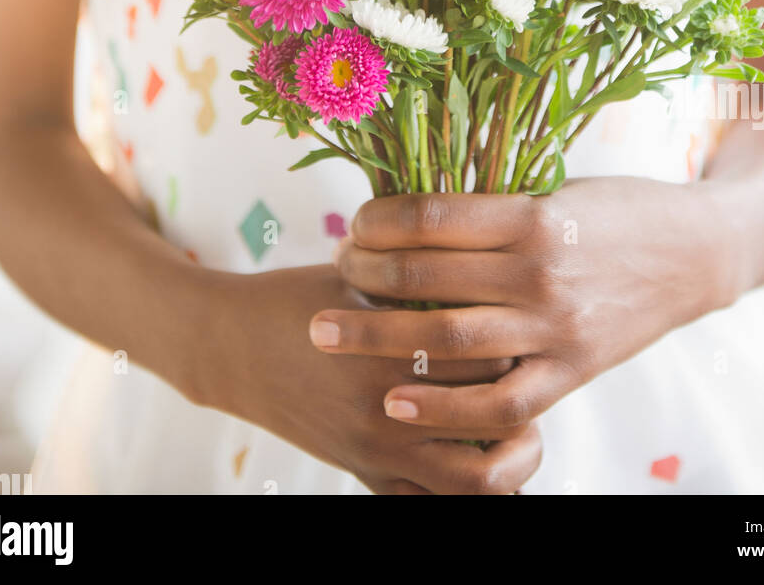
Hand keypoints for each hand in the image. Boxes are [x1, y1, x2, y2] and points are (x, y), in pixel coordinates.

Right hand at [187, 262, 540, 493]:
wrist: (233, 346)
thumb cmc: (301, 298)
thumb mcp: (359, 276)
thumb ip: (420, 278)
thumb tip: (487, 262)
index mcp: (393, 349)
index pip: (491, 352)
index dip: (515, 335)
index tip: (520, 320)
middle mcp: (390, 408)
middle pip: (495, 412)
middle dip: (521, 390)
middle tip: (530, 366)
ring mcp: (379, 451)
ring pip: (476, 480)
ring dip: (508, 456)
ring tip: (518, 426)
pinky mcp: (365, 474)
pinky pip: (430, 502)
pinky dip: (465, 488)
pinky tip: (481, 456)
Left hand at [316, 180, 728, 438]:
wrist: (695, 254)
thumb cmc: (616, 209)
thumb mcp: (554, 188)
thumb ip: (490, 206)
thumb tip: (407, 213)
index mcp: (533, 214)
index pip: (431, 217)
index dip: (379, 221)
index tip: (355, 223)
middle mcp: (540, 272)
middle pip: (426, 278)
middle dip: (363, 276)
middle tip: (331, 272)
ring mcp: (556, 328)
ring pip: (449, 342)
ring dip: (378, 338)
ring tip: (327, 333)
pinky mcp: (572, 372)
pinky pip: (500, 402)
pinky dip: (443, 408)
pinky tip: (397, 401)